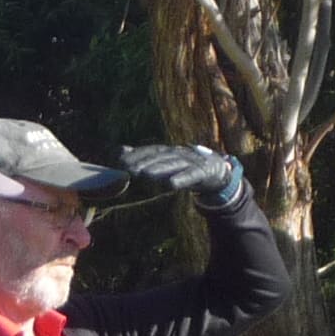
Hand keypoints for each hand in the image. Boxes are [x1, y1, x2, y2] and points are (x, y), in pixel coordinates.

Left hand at [116, 143, 246, 207]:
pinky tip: (171, 185)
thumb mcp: (163, 161)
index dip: (136, 155)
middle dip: (144, 162)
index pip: (151, 150)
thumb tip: (118, 151)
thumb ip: (142, 157)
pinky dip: (182, 179)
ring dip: (159, 169)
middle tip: (129, 169)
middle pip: (160, 156)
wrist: (216, 169)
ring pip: (173, 164)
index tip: (121, 161)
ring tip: (146, 175)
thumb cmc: (184, 166)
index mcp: (169, 151)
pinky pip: (191, 175)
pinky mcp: (203, 171)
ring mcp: (191, 161)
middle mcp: (178, 153)